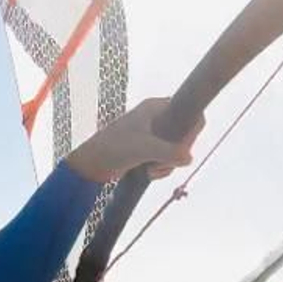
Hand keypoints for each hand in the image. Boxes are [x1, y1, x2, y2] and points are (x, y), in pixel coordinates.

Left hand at [65, 96, 204, 183]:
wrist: (91, 164)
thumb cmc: (115, 147)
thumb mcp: (144, 148)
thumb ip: (169, 152)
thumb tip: (189, 158)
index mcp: (156, 107)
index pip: (189, 112)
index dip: (191, 130)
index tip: (183, 147)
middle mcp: (157, 118)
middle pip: (184, 134)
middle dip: (177, 152)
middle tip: (164, 162)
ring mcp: (152, 134)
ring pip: (175, 149)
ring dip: (167, 164)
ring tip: (152, 170)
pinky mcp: (148, 150)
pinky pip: (165, 158)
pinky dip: (161, 168)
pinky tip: (149, 173)